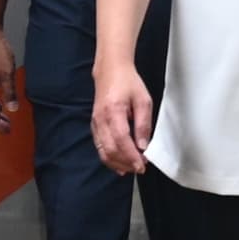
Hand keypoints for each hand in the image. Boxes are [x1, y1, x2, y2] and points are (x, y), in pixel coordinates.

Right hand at [91, 59, 155, 175]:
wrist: (110, 71)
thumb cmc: (127, 82)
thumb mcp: (143, 100)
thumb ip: (143, 124)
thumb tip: (143, 146)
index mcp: (113, 111)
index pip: (121, 140)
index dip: (131, 156)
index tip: (142, 165)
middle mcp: (101, 119)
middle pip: (110, 150)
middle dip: (126, 163)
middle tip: (140, 168)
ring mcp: (95, 123)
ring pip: (103, 151)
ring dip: (118, 163)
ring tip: (132, 168)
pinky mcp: (94, 126)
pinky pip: (100, 147)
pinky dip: (110, 158)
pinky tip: (120, 164)